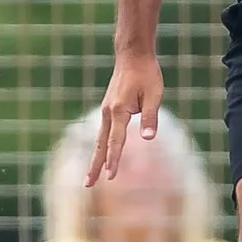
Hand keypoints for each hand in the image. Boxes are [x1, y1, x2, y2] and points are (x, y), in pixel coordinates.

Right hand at [88, 52, 164, 184]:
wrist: (132, 56)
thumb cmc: (146, 74)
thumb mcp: (154, 94)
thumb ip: (151, 117)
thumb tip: (148, 138)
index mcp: (119, 110)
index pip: (116, 141)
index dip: (114, 160)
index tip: (111, 177)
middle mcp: (108, 112)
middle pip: (100, 145)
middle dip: (95, 166)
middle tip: (87, 185)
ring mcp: (106, 111)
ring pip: (99, 140)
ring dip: (95, 159)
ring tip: (90, 177)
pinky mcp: (108, 109)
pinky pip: (103, 132)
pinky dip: (100, 147)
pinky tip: (101, 156)